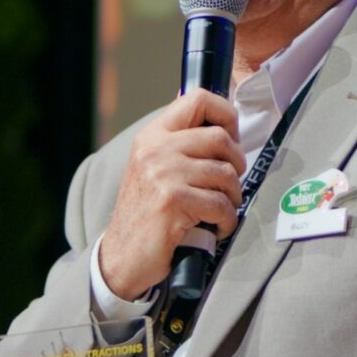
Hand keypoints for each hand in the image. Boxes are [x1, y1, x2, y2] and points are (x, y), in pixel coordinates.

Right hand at [98, 91, 245, 300]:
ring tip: (220, 210)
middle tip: (228, 185)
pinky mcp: (173, 201)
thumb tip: (222, 126)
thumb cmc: (145, 214)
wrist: (121, 257)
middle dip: (236, 165)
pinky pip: (221, 204)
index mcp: (152, 136)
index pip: (197, 99)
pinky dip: (226, 220)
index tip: (230, 139)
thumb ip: (179, 146)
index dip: (225, 114)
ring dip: (232, 197)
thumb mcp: (153, 169)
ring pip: (226, 173)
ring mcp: (163, 174)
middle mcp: (156, 149)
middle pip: (220, 138)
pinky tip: (216, 228)